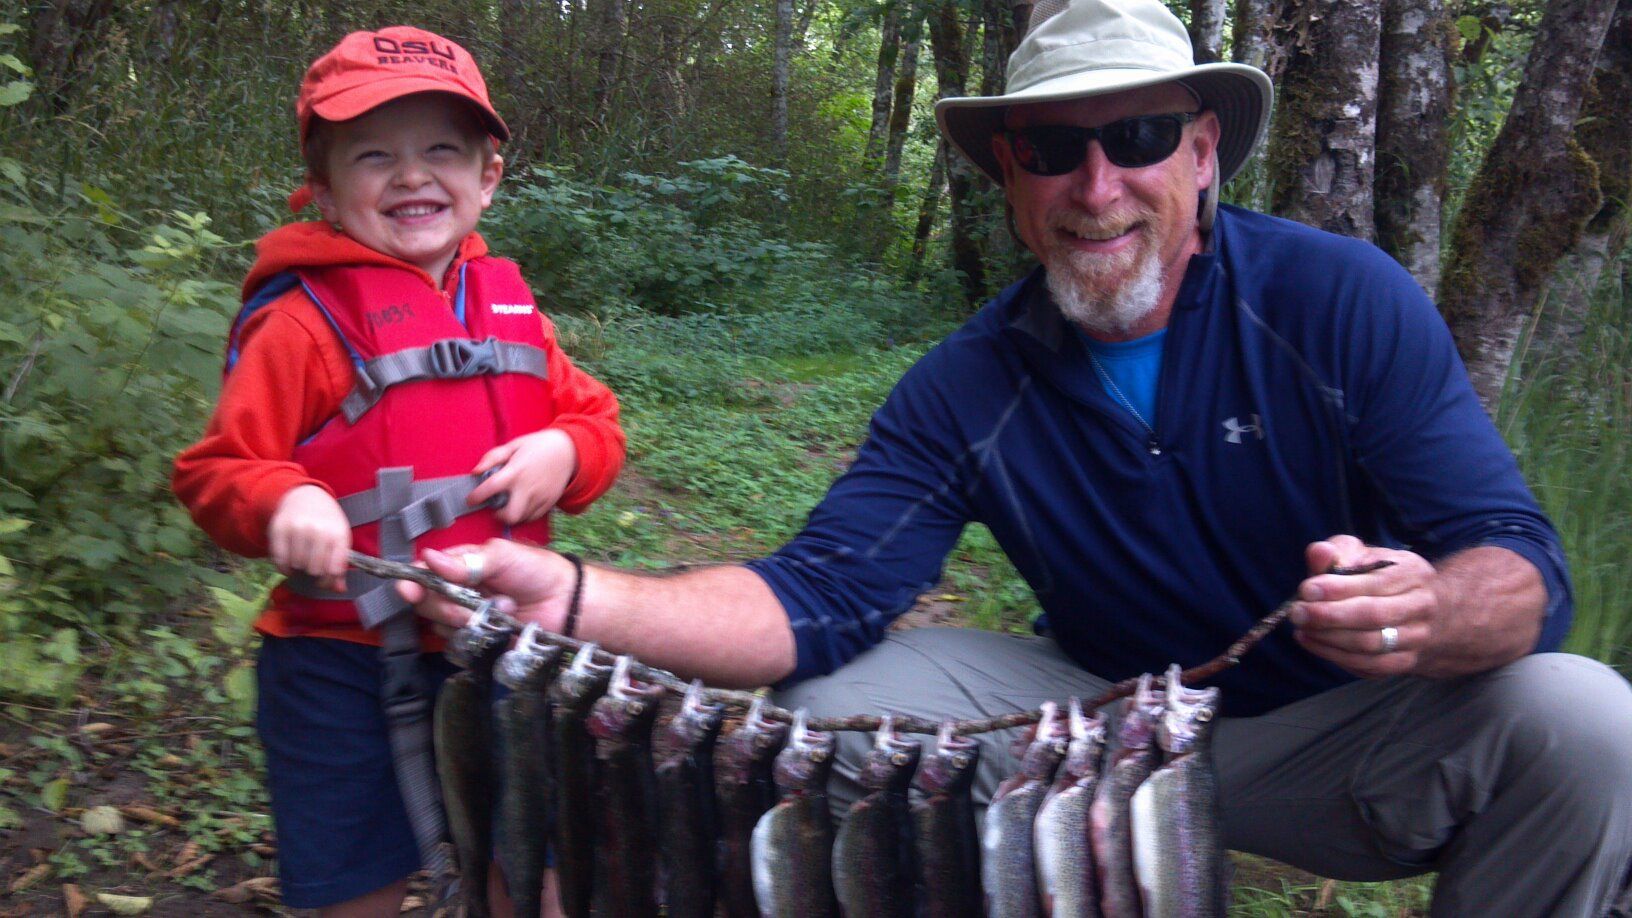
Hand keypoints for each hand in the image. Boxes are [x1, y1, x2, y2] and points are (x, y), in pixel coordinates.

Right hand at [267, 484, 350, 591]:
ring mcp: (298, 529)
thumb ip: (339, 564)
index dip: (328, 581)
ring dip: (299, 568)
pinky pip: (280, 560)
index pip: (334, 569)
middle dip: (314, 572)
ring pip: (297, 565)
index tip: (324, 581)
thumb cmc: (326, 521)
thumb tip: (340, 590)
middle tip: (312, 567)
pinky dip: (284, 567)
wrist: (305, 496)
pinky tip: (289, 563)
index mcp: (338, 534)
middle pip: (314, 569)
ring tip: (302, 561)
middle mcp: (318, 531)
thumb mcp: (339, 538)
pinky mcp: (279, 529)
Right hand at [397, 540, 578, 636]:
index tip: (410, 591)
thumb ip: (467, 561)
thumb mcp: (503, 556)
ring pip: (442, 626)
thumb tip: (430, 558)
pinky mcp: (478, 639)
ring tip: (501, 608)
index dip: (413, 583)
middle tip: (478, 600)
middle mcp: (458, 591)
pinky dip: (478, 636)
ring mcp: (467, 617)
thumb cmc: (537, 571)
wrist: (565, 602)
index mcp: (460, 565)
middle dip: (448, 605)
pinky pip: (460, 643)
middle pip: (427, 603)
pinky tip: (500, 625)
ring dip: (469, 620)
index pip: (424, 573)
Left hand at [468, 429, 577, 524]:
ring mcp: (540, 497)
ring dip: (512, 514)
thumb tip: (475, 472)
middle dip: (499, 516)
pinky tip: (523, 504)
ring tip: (511, 503)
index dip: (476, 497)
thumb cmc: (536, 446)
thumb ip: (492, 458)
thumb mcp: (513, 445)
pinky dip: (525, 514)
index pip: (489, 489)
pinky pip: (533, 517)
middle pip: (510, 515)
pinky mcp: (550, 502)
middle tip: (496, 508)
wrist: (568, 451)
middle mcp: (527, 488)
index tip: (470, 500)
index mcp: (515, 471)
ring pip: (521, 518)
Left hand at [1290, 534, 1437, 677]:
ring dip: (1328, 638)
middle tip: (1297, 613)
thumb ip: (1338, 551)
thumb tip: (1318, 552)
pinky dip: (1334, 656)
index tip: (1306, 590)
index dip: (1338, 588)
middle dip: (1329, 616)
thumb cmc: (1380, 578)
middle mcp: (1421, 607)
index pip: (1375, 583)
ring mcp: (1416, 638)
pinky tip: (1311, 641)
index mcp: (1412, 573)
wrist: (1424, 612)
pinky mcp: (1404, 662)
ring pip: (1369, 645)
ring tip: (1301, 627)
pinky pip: (1367, 665)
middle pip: (1373, 616)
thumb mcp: (1363, 555)